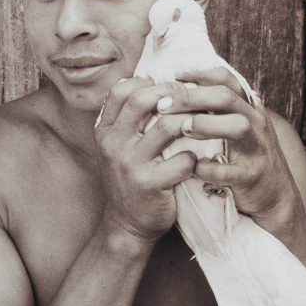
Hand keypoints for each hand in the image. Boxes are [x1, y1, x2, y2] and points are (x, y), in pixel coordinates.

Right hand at [94, 78, 196, 242]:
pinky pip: (182, 160)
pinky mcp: (149, 184)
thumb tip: (152, 81)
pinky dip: (194, 158)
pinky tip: (196, 162)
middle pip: (143, 100)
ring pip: (168, 126)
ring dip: (190, 122)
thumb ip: (129, 119)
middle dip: (173, 94)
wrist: (127, 224)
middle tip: (191, 99)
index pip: (122, 90)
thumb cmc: (131, 178)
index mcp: (105, 130)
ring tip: (200, 126)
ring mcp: (130, 164)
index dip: (148, 82)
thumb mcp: (119, 147)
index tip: (168, 88)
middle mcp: (113, 143)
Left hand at [164, 67, 303, 239]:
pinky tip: (193, 168)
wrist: (275, 195)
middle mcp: (256, 122)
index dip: (198, 73)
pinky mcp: (254, 176)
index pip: (225, 79)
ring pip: (238, 126)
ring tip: (183, 129)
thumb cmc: (245, 157)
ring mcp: (258, 148)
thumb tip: (178, 91)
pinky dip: (210, 168)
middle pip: (226, 97)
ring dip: (206, 125)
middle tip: (163, 105)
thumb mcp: (235, 127)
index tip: (172, 76)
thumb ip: (215, 110)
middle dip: (192, 97)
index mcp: (247, 108)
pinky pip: (232, 170)